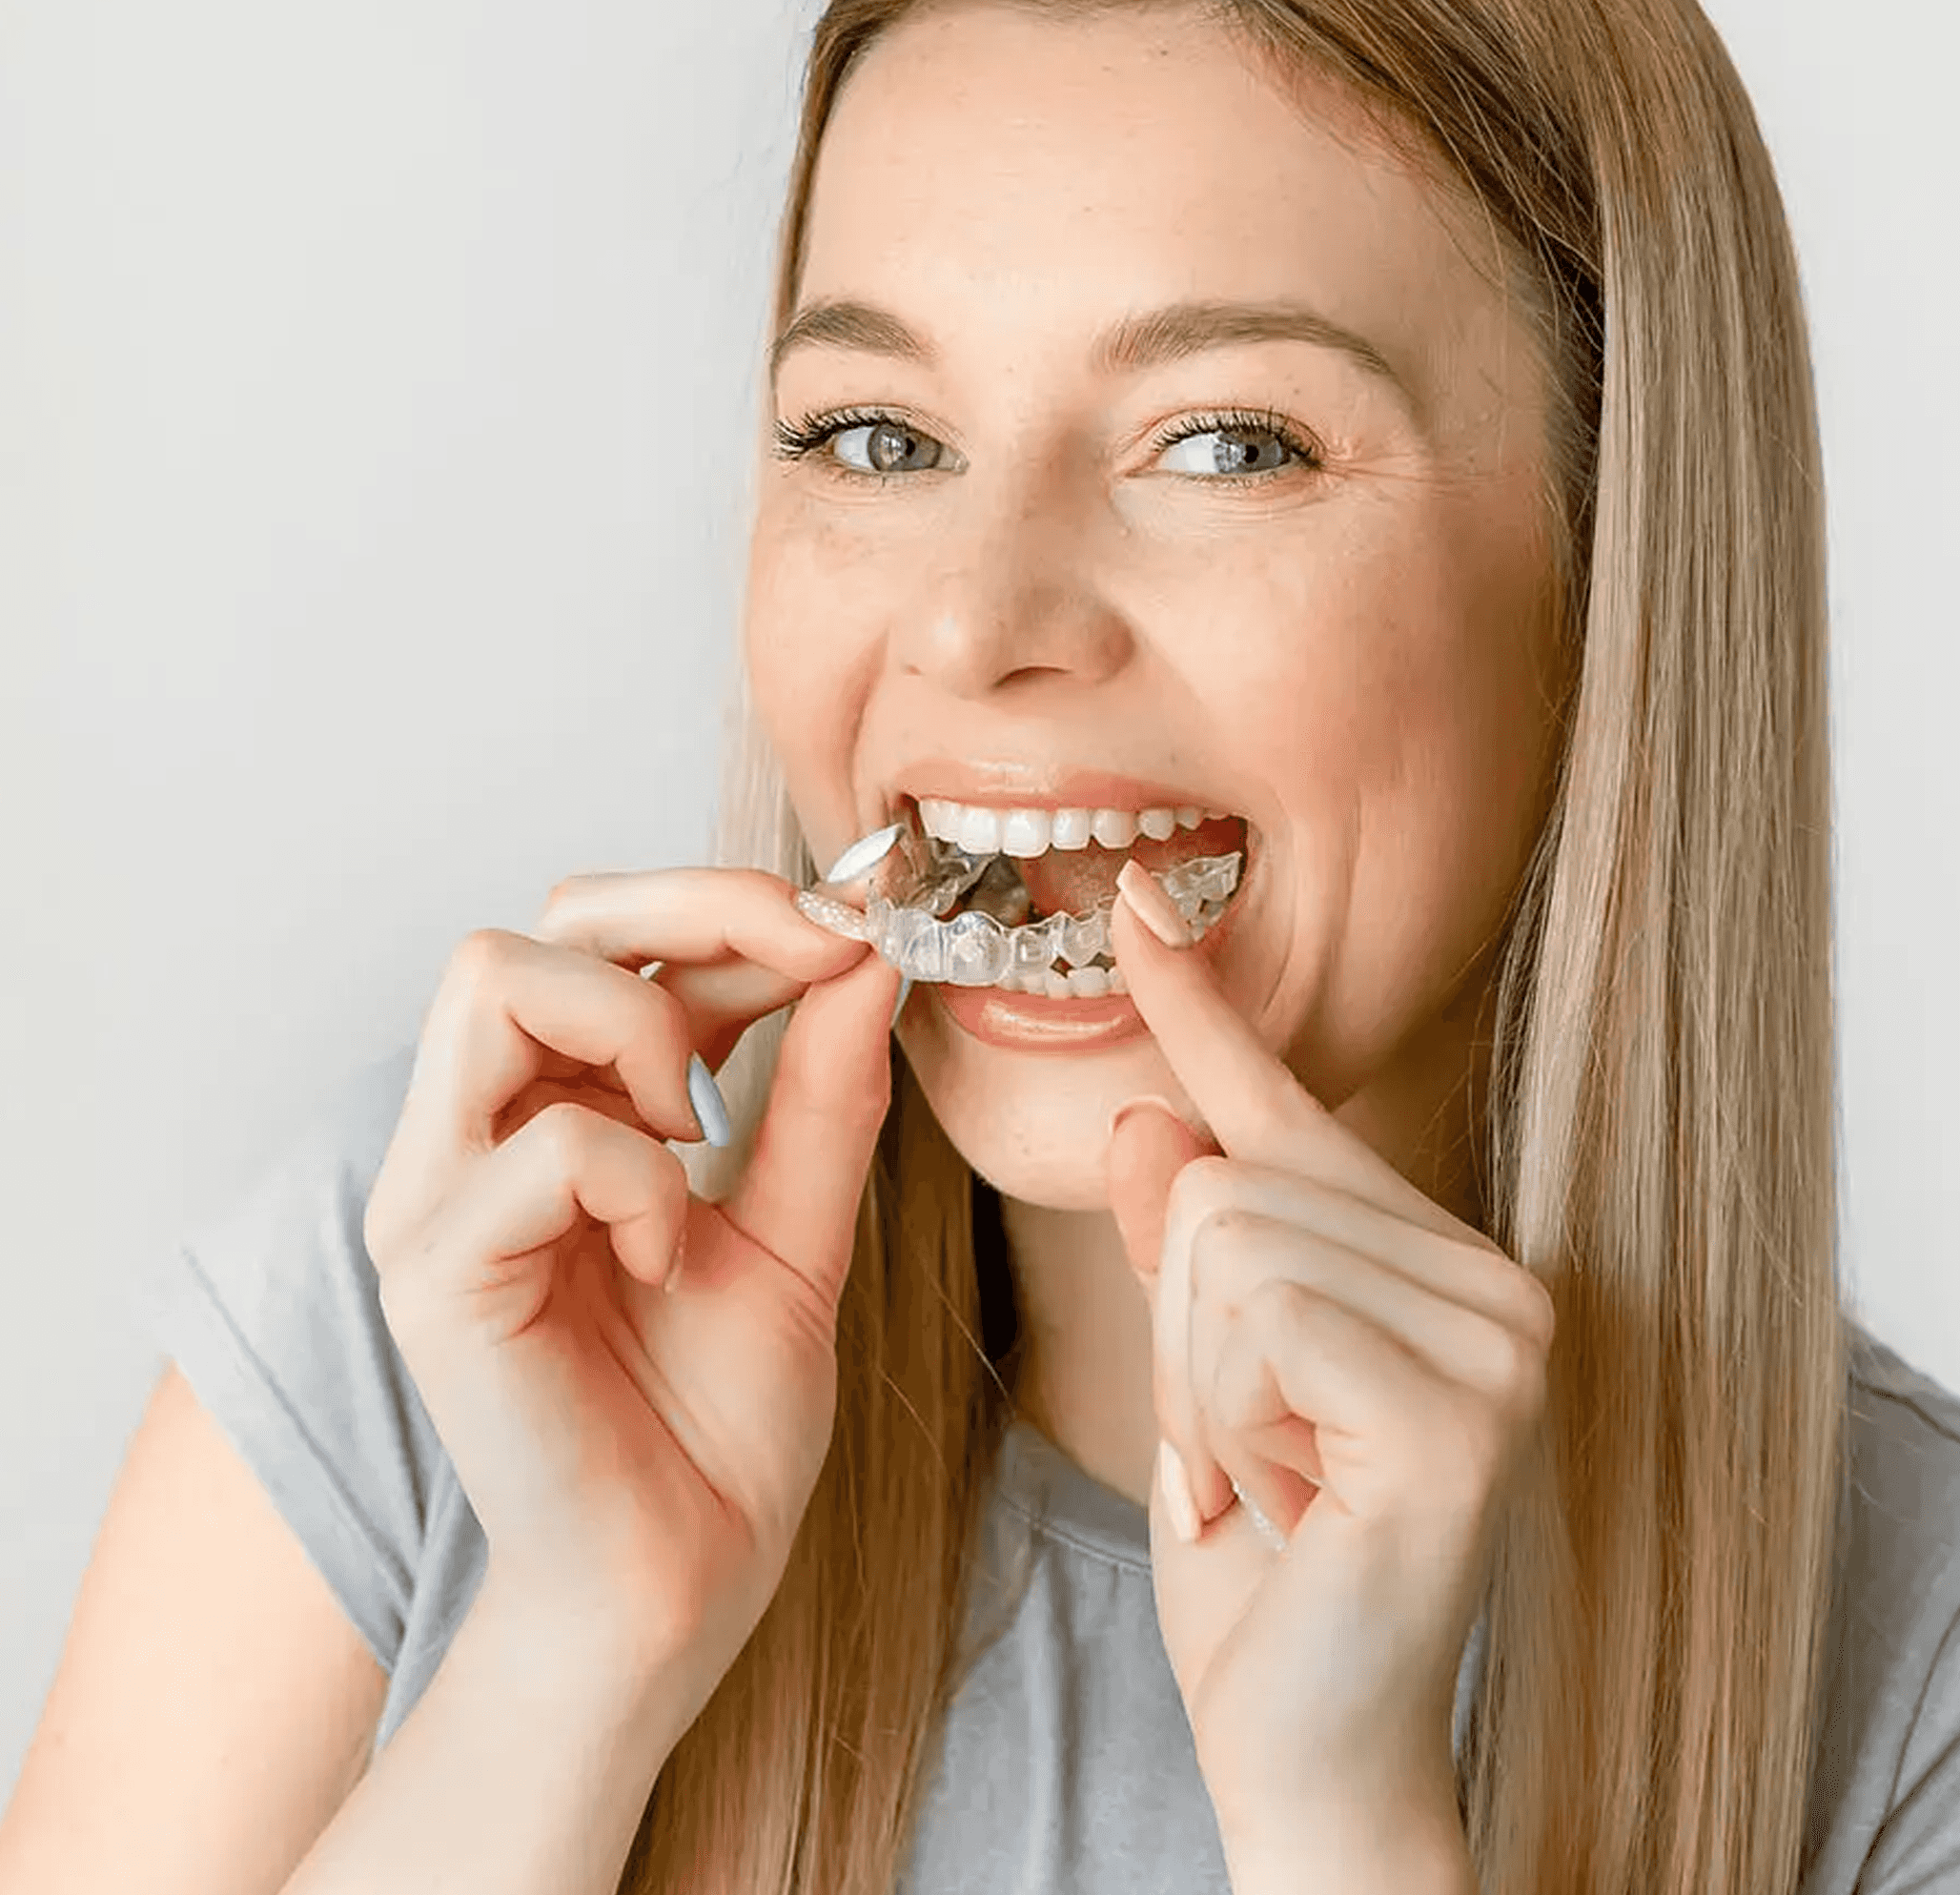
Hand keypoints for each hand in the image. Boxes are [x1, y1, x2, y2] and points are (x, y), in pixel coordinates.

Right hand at [360, 869, 900, 1717]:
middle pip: (527, 925)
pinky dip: (641, 1181)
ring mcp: (428, 1197)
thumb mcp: (797, 1237)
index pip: (586, 935)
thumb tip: (862, 957)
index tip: (845, 939)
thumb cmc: (712, 1436)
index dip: (720, 908)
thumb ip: (818, 1099)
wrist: (677, 1593)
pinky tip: (669, 1259)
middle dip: (687, 913)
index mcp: (533, 1119)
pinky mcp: (433, 1269)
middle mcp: (459, 1140)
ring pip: (492, 980)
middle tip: (807, 968)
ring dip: (640, 1027)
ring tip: (703, 1136)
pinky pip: (543, 1143)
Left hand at [1102, 858, 1548, 1860]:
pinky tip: (1289, 1498)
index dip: (1203, 1009)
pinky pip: (1256, 1323)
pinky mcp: (1459, 1411)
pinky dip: (1227, 1418)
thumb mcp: (1195, 1378)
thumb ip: (1183, 1251)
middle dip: (1183, 1336)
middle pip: (1225, 1179)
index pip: (1289, 1113)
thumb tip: (1150, 1112)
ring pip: (1227, 1244)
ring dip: (1201, 1388)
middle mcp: (1501, 1285)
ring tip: (1270, 1480)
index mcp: (1439, 1265)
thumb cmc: (1257, 1565)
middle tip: (1248, 1455)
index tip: (1139, 901)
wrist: (1304, 1739)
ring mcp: (1498, 1345)